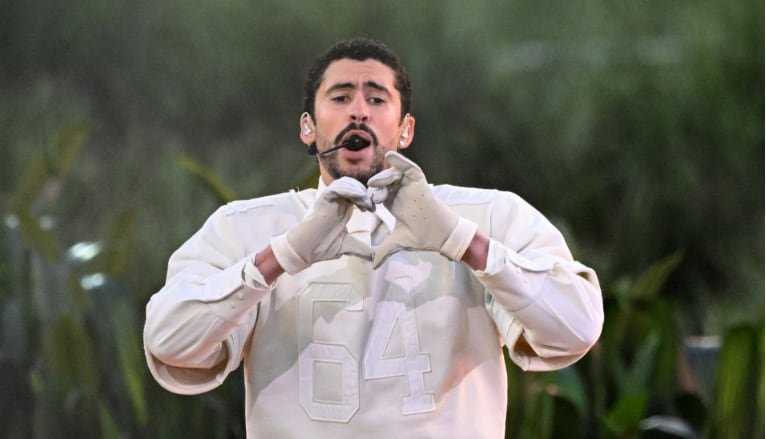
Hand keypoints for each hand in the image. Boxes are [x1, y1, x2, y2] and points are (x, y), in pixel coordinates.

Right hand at [270, 177, 373, 273]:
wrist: (307, 250)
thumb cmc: (322, 247)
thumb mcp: (348, 246)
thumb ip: (362, 249)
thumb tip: (375, 258)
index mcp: (343, 209)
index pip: (356, 194)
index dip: (367, 198)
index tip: (373, 209)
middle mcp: (337, 202)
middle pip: (353, 185)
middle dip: (364, 192)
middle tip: (371, 205)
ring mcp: (330, 200)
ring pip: (346, 183)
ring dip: (358, 190)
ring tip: (365, 203)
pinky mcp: (324, 199)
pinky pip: (337, 188)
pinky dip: (350, 190)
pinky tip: (358, 199)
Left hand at [367, 151, 476, 267]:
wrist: (442, 236)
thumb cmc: (423, 236)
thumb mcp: (399, 242)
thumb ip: (385, 250)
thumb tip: (372, 265)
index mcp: (394, 203)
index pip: (378, 193)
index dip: (370, 196)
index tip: (366, 206)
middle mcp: (400, 192)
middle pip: (383, 182)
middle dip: (376, 187)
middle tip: (373, 197)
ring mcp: (410, 186)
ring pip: (393, 174)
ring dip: (384, 177)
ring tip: (376, 184)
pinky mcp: (419, 182)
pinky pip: (409, 168)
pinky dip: (400, 162)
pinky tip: (390, 157)